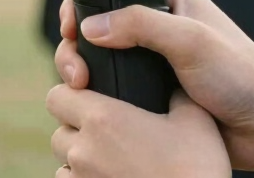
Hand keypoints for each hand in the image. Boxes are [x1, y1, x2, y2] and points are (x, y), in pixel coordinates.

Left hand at [47, 86, 229, 177]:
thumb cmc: (196, 169)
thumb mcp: (195, 120)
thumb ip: (176, 94)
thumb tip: (175, 85)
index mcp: (101, 119)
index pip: (57, 96)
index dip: (70, 94)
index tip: (88, 97)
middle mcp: (84, 151)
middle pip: (60, 133)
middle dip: (76, 131)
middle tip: (105, 133)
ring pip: (64, 165)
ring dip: (79, 161)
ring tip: (110, 161)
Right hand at [55, 0, 253, 176]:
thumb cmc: (243, 75)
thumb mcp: (189, 40)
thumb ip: (140, 25)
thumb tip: (92, 27)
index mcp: (167, 0)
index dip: (84, 7)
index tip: (70, 29)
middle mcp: (157, 27)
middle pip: (99, 28)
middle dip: (77, 47)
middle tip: (76, 70)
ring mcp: (155, 62)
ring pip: (103, 61)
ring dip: (85, 73)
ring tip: (82, 90)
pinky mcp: (154, 94)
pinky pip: (117, 90)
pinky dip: (102, 97)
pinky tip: (98, 107)